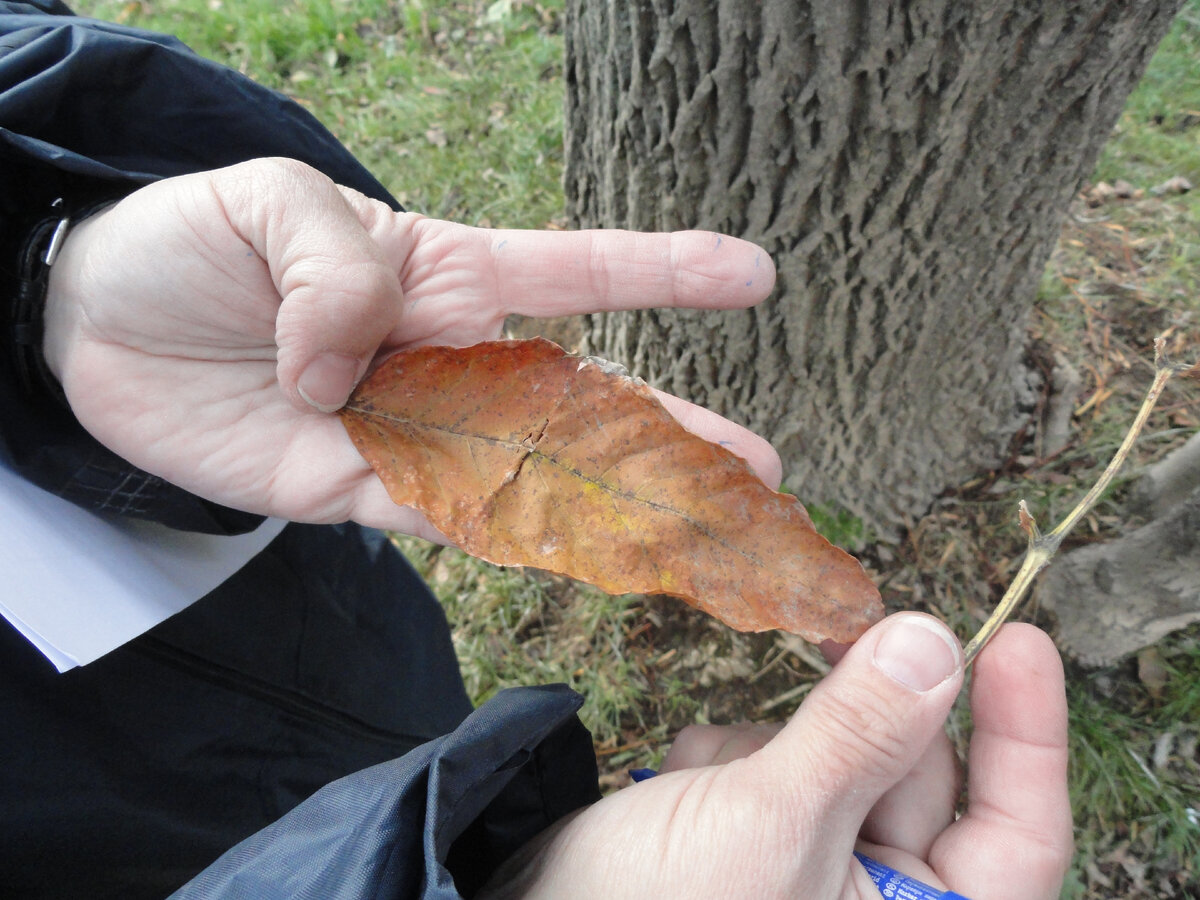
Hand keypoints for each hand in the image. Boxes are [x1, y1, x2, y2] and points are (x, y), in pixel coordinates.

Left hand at [43, 158, 779, 538]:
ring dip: (613, 507)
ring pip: (529, 474)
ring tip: (696, 532)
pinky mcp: (358, 492)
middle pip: (576, 398)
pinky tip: (581, 558)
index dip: (664, 272)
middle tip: (755, 472)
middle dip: (668, 434)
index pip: (574, 271)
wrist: (95, 328)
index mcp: (442, 269)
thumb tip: (352, 375)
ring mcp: (409, 431)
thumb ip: (333, 276)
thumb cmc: (193, 242)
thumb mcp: (267, 207)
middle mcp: (446, 356)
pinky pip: (446, 518)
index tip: (754, 276)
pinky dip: (509, 538)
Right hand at [479, 619, 1072, 899]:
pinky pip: (780, 760)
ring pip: (844, 754)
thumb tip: (935, 643)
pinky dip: (737, 753)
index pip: (1017, 833)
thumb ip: (858, 733)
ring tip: (714, 773)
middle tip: (833, 636)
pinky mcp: (756, 835)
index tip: (1016, 638)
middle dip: (866, 715)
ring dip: (780, 739)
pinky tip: (686, 782)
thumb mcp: (769, 822)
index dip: (1027, 737)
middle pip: (921, 775)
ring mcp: (811, 869)